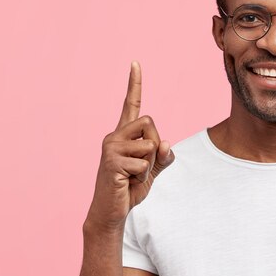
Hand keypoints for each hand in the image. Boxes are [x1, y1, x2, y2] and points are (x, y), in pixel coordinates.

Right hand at [86, 61, 174, 232]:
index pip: (131, 103)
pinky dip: (143, 177)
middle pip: (150, 123)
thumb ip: (163, 155)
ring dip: (149, 165)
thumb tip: (164, 143)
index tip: (135, 63)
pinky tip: (127, 183)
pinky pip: (144, 164)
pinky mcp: (111, 162)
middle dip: (155, 145)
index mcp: (124, 134)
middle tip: (141, 165)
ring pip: (150, 144)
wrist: (112, 212)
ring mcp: (111, 147)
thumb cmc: (131, 188)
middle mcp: (114, 135)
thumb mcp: (153, 169)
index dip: (135, 83)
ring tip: (132, 176)